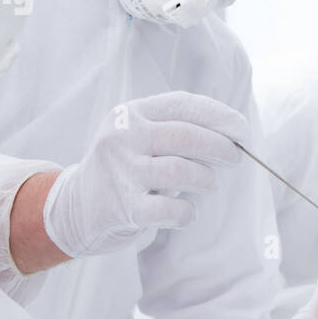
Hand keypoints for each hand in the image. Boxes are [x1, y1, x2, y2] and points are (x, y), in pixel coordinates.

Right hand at [42, 91, 247, 256]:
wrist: (74, 208)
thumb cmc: (123, 169)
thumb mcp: (139, 137)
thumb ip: (176, 128)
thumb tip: (232, 132)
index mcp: (131, 113)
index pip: (183, 105)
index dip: (219, 115)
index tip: (242, 129)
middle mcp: (122, 137)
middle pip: (186, 136)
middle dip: (221, 147)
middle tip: (235, 159)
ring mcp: (120, 171)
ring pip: (181, 171)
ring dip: (206, 179)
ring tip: (209, 184)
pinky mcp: (122, 207)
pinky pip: (171, 209)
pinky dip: (187, 213)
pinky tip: (187, 213)